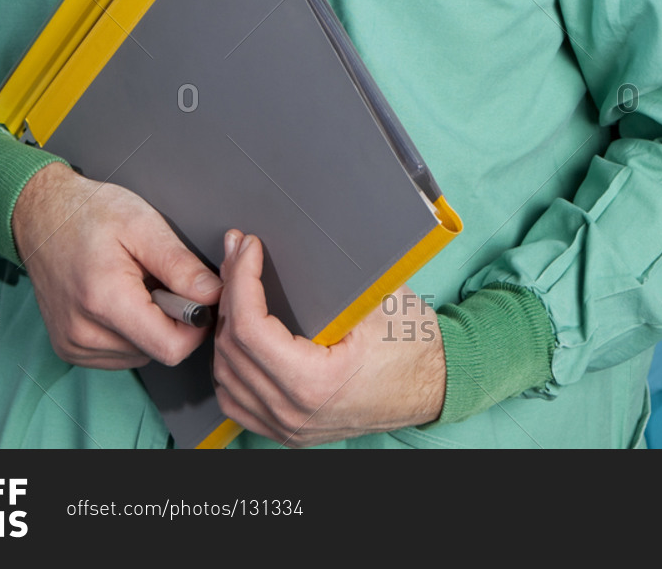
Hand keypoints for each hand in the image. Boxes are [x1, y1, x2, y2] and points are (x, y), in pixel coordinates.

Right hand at [12, 162, 222, 369]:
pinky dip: (130, 331)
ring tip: (136, 286)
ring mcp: (73, 345)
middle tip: (160, 280)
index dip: (195, 326)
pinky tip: (120, 299)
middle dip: (171, 320)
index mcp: (105, 300)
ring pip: (140, 355)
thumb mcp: (144, 225)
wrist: (41, 216)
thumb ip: (181, 265)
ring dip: (149, 326)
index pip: (171, 348)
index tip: (197, 298)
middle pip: (156, 352)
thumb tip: (213, 296)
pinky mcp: (69, 349)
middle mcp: (83, 333)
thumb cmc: (90, 213)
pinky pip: (119, 354)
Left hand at [212, 230, 445, 445]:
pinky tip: (239, 332)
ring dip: (226, 326)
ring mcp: (290, 428)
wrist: (435, 384)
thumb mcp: (377, 299)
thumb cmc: (411, 341)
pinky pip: (237, 400)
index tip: (249, 247)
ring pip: (226, 376)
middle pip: (232, 348)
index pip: (250, 329)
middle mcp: (295, 413)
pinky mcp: (289, 430)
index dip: (242, 279)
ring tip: (238, 284)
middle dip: (231, 291)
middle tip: (239, 252)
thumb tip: (290, 231)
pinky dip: (231, 364)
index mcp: (315, 383)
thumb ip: (332, 273)